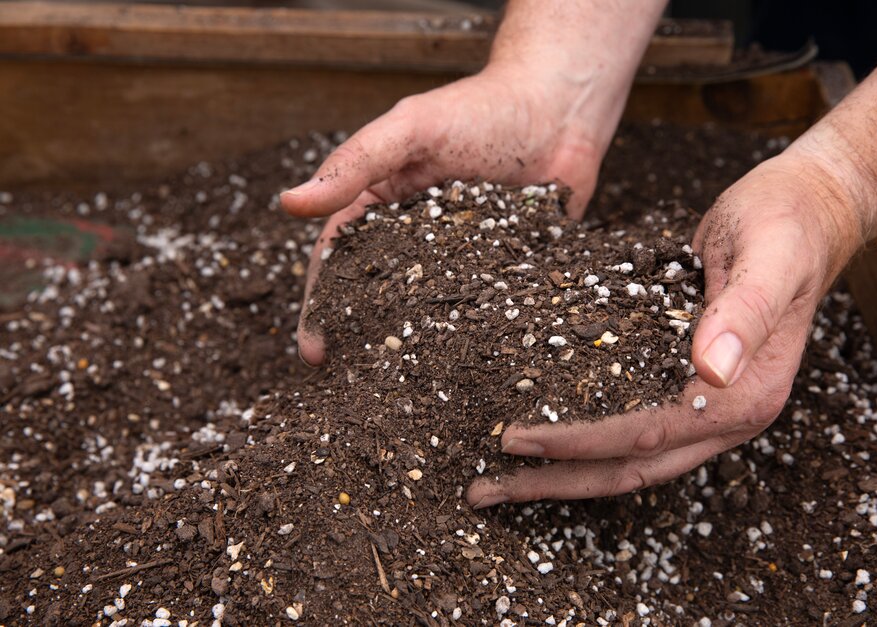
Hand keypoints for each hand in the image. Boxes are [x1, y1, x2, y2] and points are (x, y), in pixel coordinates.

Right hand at [280, 64, 612, 365]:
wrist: (561, 107)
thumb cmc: (479, 110)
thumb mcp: (410, 130)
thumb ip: (355, 165)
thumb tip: (289, 204)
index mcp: (382, 206)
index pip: (339, 261)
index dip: (322, 306)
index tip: (314, 351)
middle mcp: (417, 238)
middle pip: (379, 295)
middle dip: (361, 339)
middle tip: (350, 386)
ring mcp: (462, 258)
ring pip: (430, 311)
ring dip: (415, 348)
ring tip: (402, 391)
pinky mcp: (508, 270)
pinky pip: (486, 308)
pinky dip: (474, 337)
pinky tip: (469, 371)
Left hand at [466, 148, 864, 507]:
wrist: (810, 211)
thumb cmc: (789, 226)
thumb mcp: (769, 257)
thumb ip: (744, 313)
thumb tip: (710, 370)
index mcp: (744, 396)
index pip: (644, 435)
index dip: (575, 442)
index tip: (512, 439)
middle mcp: (724, 414)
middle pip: (627, 467)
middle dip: (553, 482)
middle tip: (483, 490)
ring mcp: (706, 404)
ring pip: (625, 455)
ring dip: (561, 469)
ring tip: (497, 475)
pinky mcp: (685, 383)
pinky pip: (628, 422)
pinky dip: (581, 433)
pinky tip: (539, 425)